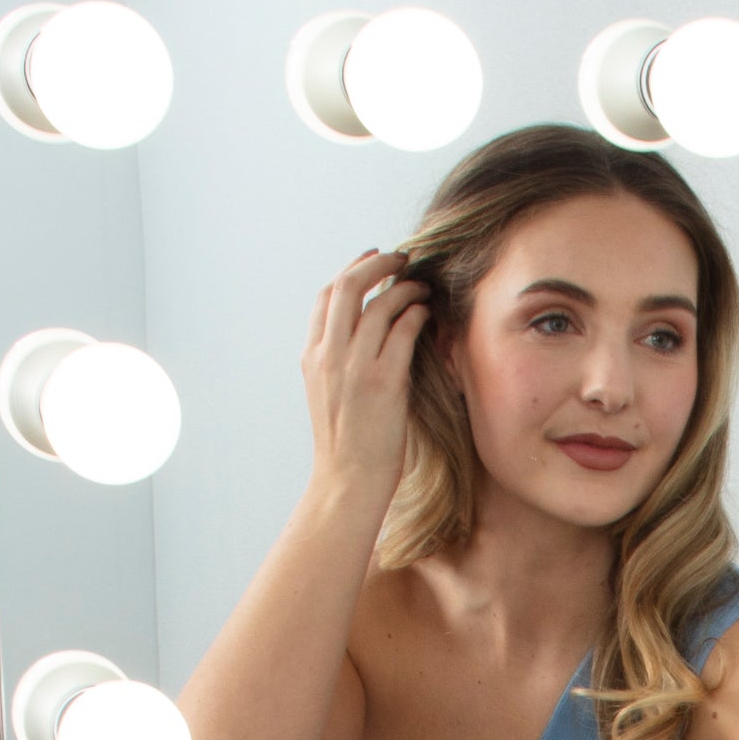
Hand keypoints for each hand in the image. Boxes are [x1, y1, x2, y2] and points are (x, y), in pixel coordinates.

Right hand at [302, 248, 429, 513]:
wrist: (348, 481)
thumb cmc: (347, 445)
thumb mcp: (329, 395)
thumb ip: (336, 361)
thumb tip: (361, 333)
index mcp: (312, 357)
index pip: (325, 297)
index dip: (350, 272)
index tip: (372, 262)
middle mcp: (328, 355)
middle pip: (347, 286)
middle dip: (376, 264)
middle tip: (401, 258)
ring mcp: (354, 367)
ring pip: (378, 304)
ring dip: (404, 287)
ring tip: (421, 286)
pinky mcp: (383, 382)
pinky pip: (403, 331)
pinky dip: (416, 314)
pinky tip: (426, 313)